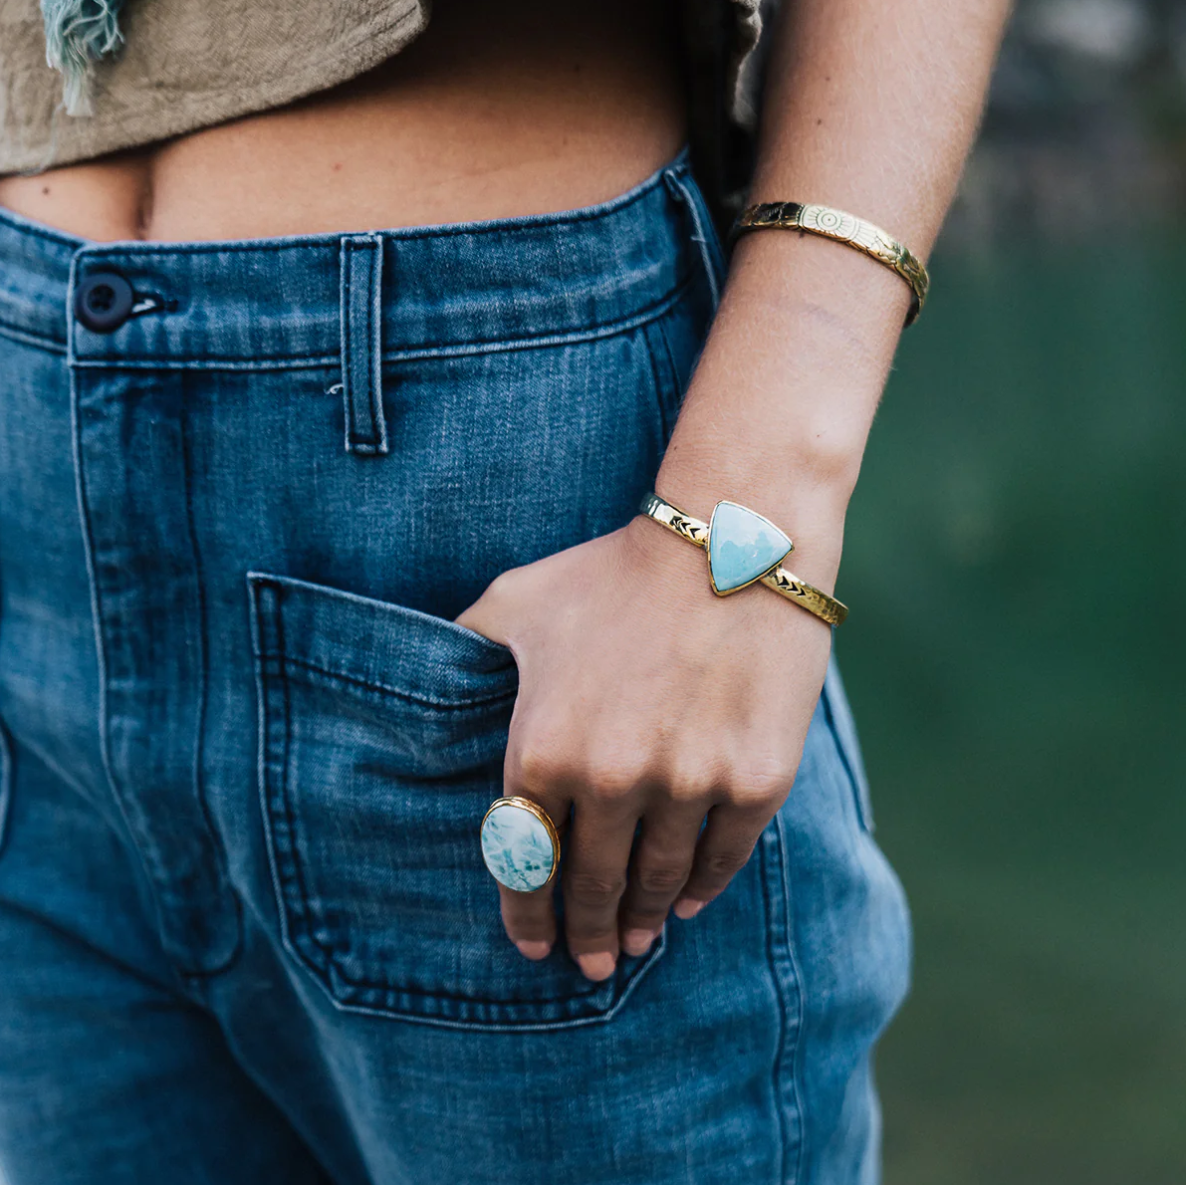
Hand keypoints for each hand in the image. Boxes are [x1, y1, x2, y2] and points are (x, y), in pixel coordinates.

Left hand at [455, 512, 835, 980]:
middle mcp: (611, 779)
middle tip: (591, 964)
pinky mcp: (754, 781)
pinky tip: (689, 902)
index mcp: (543, 746)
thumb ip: (467, 645)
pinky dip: (703, 888)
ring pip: (659, 880)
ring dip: (645, 921)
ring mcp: (688, 784)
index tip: (534, 945)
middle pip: (594, 885)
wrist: (731, 542)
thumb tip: (424, 670)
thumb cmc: (615, 570)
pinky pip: (723, 857)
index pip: (525, 858)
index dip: (527, 914)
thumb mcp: (518, 598)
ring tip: (639, 943)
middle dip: (588, 934)